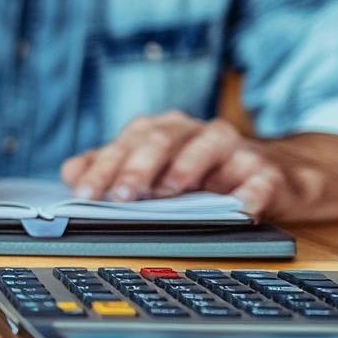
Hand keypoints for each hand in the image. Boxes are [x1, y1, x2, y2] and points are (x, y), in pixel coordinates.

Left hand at [61, 111, 287, 218]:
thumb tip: (70, 174)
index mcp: (159, 131)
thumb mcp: (148, 172)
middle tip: (119, 195)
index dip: (101, 169)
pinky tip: (239, 207)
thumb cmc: (196, 174)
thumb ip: (108, 171)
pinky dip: (248, 193)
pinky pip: (258, 179)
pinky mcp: (265, 169)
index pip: (124, 144)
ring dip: (186, 167)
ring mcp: (231, 146)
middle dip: (136, 167)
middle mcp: (192, 131)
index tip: (83, 194)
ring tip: (169, 190)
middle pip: (159, 140)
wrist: (267, 175)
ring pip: (206, 146)